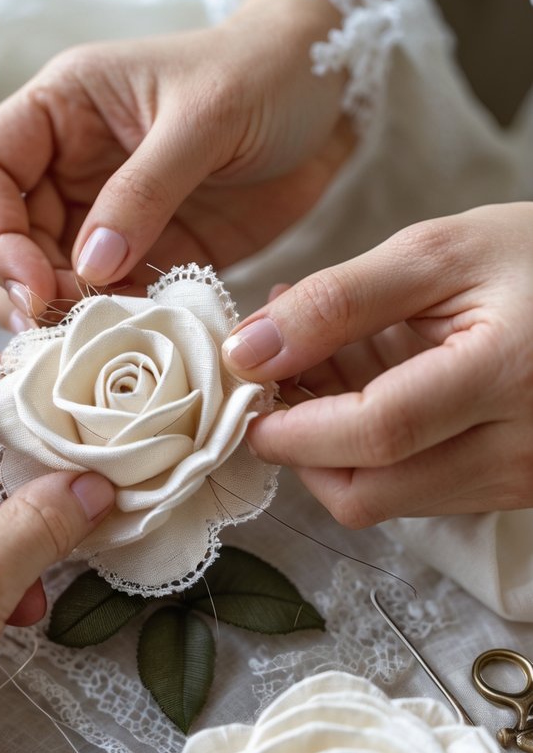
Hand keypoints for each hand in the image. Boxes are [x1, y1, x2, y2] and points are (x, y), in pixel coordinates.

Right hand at [0, 0, 353, 329]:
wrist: (331, 93)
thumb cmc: (265, 72)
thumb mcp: (205, 116)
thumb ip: (144, 189)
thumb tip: (89, 266)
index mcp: (58, 109)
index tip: (32, 282)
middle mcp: (67, 165)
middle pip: (3, 240)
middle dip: (23, 289)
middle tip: (64, 329)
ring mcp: (105, 215)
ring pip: (49, 279)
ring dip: (65, 316)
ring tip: (100, 345)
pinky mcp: (149, 254)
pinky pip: (111, 299)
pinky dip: (114, 326)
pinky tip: (137, 343)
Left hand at [221, 204, 532, 524]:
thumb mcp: (437, 253)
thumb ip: (338, 302)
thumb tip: (248, 351)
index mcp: (507, 377)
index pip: (377, 432)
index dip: (295, 426)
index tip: (246, 393)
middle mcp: (521, 451)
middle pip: (371, 492)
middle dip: (300, 445)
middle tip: (273, 375)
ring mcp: (520, 479)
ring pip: (388, 499)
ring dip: (331, 446)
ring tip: (322, 360)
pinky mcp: (512, 488)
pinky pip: (418, 489)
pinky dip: (371, 449)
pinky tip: (367, 382)